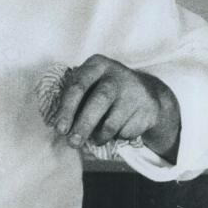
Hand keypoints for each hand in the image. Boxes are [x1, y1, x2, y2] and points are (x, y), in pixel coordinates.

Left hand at [51, 54, 180, 161]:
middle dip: (83, 125)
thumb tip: (63, 129)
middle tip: (73, 143)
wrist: (144, 95)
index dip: (67, 109)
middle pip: (98, 101)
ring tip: (96, 138)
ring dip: (100, 136)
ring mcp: (134, 90)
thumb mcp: (89, 88)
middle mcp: (117, 73)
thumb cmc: (105, 93)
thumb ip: (74, 102)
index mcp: (97, 65)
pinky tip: (119, 129)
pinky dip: (117, 137)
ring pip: (112, 122)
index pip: (78, 85)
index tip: (60, 129)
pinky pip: (126, 131)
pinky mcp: (147, 108)